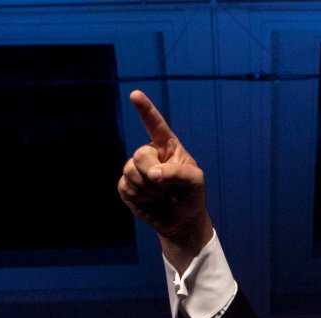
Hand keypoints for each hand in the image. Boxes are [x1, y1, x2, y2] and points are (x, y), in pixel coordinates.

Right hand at [118, 90, 212, 271]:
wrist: (181, 220)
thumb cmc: (191, 196)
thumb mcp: (195, 182)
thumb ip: (177, 173)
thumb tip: (152, 174)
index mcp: (168, 147)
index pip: (156, 126)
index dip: (145, 110)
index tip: (135, 95)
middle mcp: (150, 154)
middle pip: (140, 154)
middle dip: (152, 173)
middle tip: (165, 187)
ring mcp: (136, 169)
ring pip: (130, 171)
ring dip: (148, 188)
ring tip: (160, 195)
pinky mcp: (126, 186)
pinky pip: (126, 186)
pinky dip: (140, 197)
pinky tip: (149, 201)